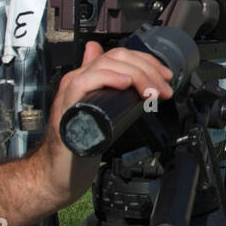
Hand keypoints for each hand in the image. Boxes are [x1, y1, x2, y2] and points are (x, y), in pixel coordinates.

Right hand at [38, 40, 174, 206]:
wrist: (61, 171)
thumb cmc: (82, 143)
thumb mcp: (106, 114)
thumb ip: (115, 101)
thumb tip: (130, 81)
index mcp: (88, 77)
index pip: (119, 55)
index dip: (147, 61)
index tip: (165, 77)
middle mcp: (78, 79)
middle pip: (116, 57)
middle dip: (147, 70)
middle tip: (163, 91)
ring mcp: (70, 92)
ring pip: (104, 65)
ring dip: (137, 75)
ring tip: (151, 93)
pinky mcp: (66, 108)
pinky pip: (83, 83)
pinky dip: (107, 78)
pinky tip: (125, 84)